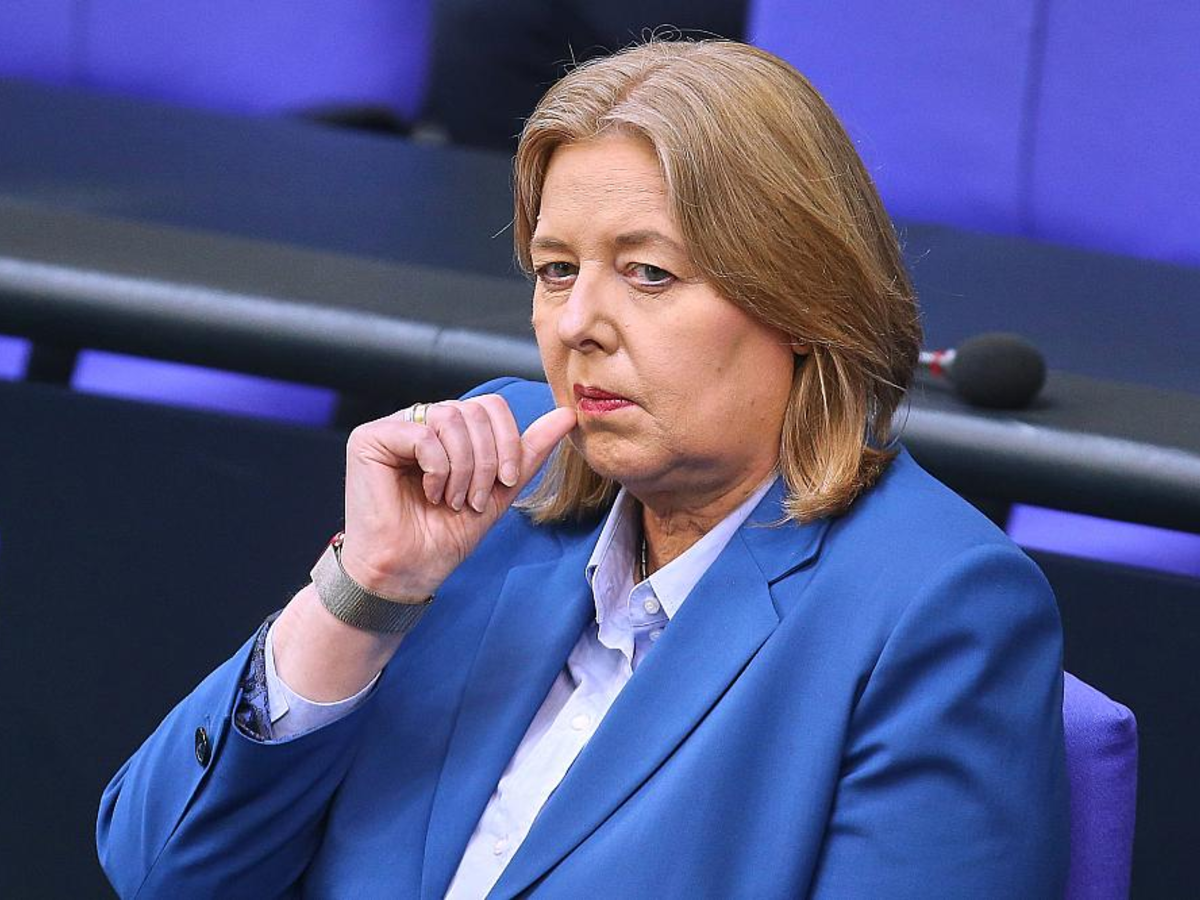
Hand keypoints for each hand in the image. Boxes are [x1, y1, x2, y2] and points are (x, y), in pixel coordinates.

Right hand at [338, 395, 576, 599]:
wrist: (408, 573)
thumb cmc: (444, 536)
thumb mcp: (499, 491)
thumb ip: (528, 452)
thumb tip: (567, 416)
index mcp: (449, 431)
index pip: (491, 406)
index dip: (508, 441)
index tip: (508, 482)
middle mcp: (420, 422)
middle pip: (475, 410)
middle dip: (488, 460)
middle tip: (475, 499)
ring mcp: (394, 428)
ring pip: (451, 418)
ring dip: (464, 468)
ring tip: (454, 501)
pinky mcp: (370, 439)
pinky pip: (423, 434)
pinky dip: (438, 468)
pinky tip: (431, 493)